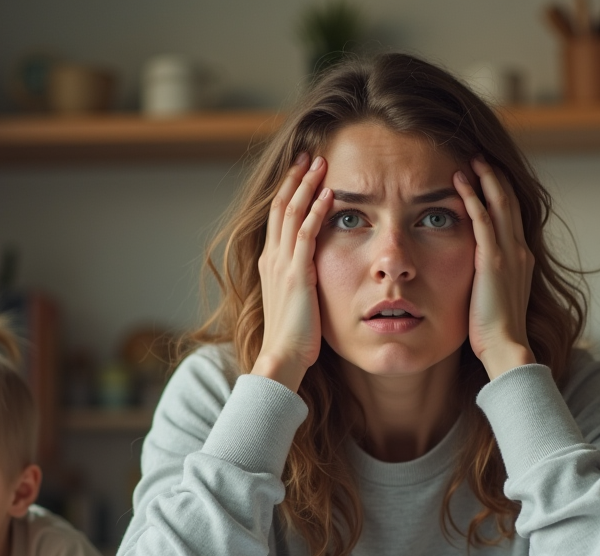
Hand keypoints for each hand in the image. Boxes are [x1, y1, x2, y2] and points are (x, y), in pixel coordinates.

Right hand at [251, 152, 333, 391]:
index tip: (301, 172)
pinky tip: (329, 194)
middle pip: (280, 206)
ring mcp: (282, 264)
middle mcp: (271, 258)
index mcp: (270, 264)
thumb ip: (301, 282)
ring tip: (320, 162)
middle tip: (309, 154)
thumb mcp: (294, 302)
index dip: (288, 192)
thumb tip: (313, 274)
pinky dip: (316, 210)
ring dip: (306, 185)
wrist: (282, 356)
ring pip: (291, 213)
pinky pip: (306, 233)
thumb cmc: (293, 337)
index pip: (277, 218)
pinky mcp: (296, 274)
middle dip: (295, 178)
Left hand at [452, 155, 534, 379]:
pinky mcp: (491, 261)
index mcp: (522, 258)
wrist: (504, 346)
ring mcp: (508, 254)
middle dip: (496, 177)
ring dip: (485, 179)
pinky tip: (459, 182)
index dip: (502, 192)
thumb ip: (491, 277)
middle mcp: (519, 250)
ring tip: (471, 160)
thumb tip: (477, 271)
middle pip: (509, 202)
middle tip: (480, 157)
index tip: (490, 175)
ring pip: (499, 204)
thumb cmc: (496, 330)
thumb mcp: (497, 296)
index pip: (513, 215)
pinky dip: (472, 197)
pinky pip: (482, 220)